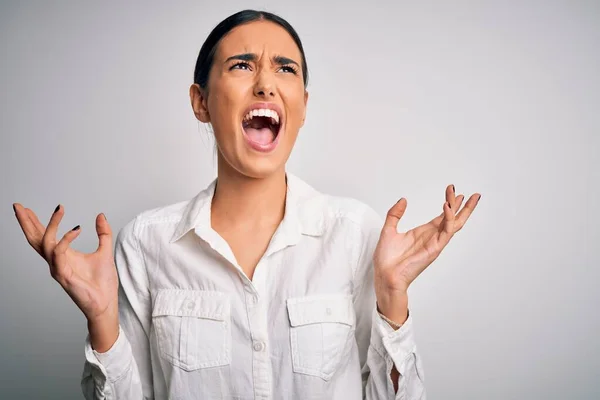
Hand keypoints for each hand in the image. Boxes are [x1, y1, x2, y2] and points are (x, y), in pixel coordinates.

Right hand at [13, 203, 118, 323]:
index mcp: (64, 255)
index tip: (29, 208)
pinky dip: (66, 239)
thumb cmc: (102, 282)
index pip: (43, 236)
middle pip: (35, 239)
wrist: (105, 302)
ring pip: (45, 243)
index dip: (35, 222)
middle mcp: (56, 260)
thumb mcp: (105, 251)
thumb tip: (100, 215)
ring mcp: (57, 268)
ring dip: (49, 224)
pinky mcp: (63, 274)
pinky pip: (59, 253)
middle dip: (26, 222)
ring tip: (59, 209)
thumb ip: (103, 233)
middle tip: (18, 206)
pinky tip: (76, 229)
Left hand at [373, 185, 479, 316]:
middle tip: (472, 194)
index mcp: (424, 232)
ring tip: (461, 195)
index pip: (442, 216)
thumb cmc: (386, 259)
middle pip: (454, 219)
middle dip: (463, 207)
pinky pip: (446, 232)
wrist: (385, 275)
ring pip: (454, 224)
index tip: (453, 190)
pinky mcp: (434, 249)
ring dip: (459, 209)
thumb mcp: (389, 229)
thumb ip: (395, 214)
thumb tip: (403, 200)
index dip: (450, 203)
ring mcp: (435, 243)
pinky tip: (447, 207)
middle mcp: (432, 237)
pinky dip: (448, 219)